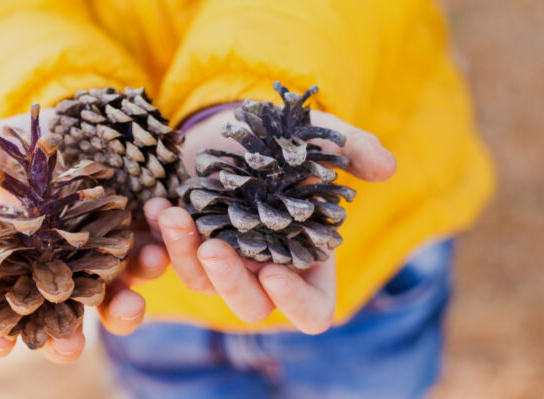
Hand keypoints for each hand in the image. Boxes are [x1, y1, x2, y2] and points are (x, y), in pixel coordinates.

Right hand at [0, 110, 168, 362]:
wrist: (89, 118)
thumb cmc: (32, 141)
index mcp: (23, 258)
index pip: (5, 307)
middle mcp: (66, 267)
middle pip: (64, 318)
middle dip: (65, 338)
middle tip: (68, 348)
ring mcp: (106, 255)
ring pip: (115, 298)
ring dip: (122, 307)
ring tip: (129, 302)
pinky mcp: (143, 236)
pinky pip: (152, 257)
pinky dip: (154, 260)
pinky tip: (155, 250)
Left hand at [149, 109, 396, 333]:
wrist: (230, 120)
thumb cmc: (282, 136)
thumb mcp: (317, 135)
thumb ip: (351, 148)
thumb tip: (386, 167)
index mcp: (307, 257)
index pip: (312, 310)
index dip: (297, 303)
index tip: (276, 272)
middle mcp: (265, 268)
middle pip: (252, 307)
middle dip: (231, 283)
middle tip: (212, 248)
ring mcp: (223, 259)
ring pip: (204, 283)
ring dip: (185, 255)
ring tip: (173, 214)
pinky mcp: (187, 243)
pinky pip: (170, 256)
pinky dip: (162, 236)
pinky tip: (157, 205)